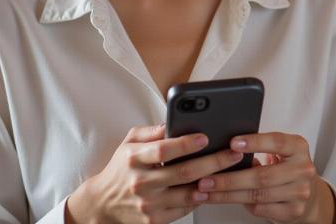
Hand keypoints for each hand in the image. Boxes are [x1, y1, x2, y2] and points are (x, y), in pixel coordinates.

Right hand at [65, 123, 245, 223]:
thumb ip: (151, 131)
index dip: (186, 143)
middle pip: (183, 172)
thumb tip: (173, 122)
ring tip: (230, 171)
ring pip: (188, 194)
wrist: (103, 202)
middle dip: (213, 161)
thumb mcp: (129, 141)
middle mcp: (141, 182)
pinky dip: (200, 199)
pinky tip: (212, 187)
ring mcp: (148, 204)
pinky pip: (184, 210)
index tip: (205, 137)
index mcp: (134, 158)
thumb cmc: (121, 167)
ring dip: (212, 182)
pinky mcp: (154, 221)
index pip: (163, 149)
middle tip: (232, 153)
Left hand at [195, 132, 335, 223]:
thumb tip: (226, 147)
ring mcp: (299, 193)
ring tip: (207, 191)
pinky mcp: (293, 212)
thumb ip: (260, 145)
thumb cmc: (286, 165)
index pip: (276, 142)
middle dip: (230, 178)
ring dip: (228, 194)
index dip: (254, 142)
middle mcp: (302, 169)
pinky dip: (242, 204)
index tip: (232, 143)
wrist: (310, 193)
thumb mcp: (280, 149)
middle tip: (207, 178)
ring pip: (257, 195)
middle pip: (262, 175)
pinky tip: (224, 199)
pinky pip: (261, 209)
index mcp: (298, 147)